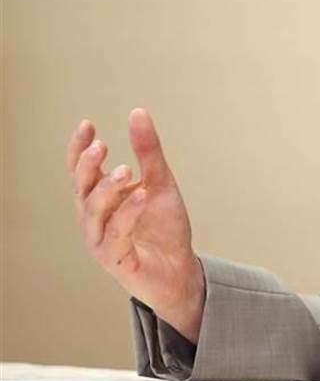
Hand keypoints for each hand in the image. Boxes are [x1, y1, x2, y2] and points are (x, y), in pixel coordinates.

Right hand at [66, 108, 204, 342]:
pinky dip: (126, 214)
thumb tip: (137, 113)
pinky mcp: (115, 259)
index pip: (80, 170)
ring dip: (107, 189)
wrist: (179, 268)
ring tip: (124, 169)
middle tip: (101, 146)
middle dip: (87, 166)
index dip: (79, 148)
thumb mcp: (161, 181)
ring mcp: (101, 239)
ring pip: (94, 211)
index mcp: (100, 198)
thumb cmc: (163, 227)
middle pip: (81, 188)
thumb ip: (148, 152)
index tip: (87, 124)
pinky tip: (141, 195)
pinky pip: (115, 234)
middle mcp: (94, 218)